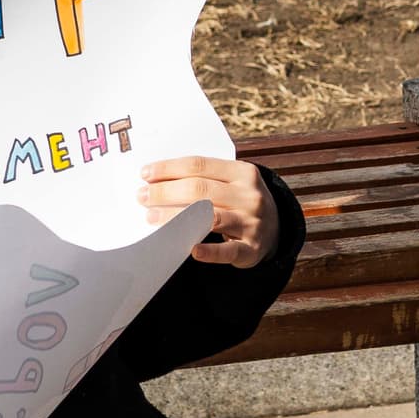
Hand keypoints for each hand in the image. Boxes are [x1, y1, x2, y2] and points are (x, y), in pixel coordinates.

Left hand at [142, 155, 272, 265]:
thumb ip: (205, 178)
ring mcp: (252, 222)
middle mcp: (249, 196)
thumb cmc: (241, 202)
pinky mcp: (251, 249)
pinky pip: (228, 251)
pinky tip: (190, 249)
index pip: (200, 166)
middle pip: (200, 190)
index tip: (145, 173)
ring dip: (176, 217)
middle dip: (166, 192)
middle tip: (142, 196)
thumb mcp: (233, 183)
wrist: (276, 230)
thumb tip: (157, 179)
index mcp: (243, 173)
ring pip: (210, 217)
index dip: (169, 168)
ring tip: (151, 217)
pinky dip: (209, 252)